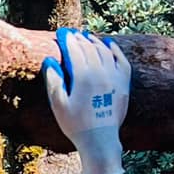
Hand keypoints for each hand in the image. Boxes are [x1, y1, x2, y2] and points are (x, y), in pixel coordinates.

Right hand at [42, 29, 129, 173]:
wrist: (100, 140)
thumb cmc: (75, 124)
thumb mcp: (58, 104)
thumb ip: (53, 80)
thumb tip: (50, 61)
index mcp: (83, 76)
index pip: (75, 51)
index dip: (67, 40)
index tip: (62, 33)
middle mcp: (101, 73)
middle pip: (90, 48)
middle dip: (80, 39)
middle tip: (72, 33)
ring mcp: (115, 78)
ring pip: (105, 52)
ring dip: (95, 42)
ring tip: (87, 36)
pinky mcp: (123, 84)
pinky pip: (122, 61)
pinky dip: (115, 51)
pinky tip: (109, 45)